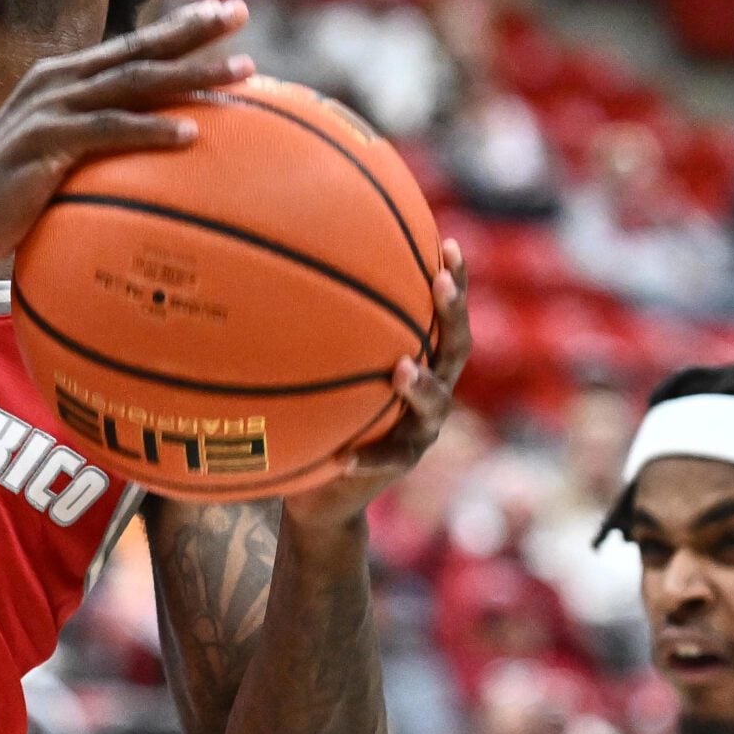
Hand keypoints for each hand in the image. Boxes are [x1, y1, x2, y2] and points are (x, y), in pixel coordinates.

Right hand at [0, 0, 253, 267]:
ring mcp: (49, 109)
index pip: (130, 45)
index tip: (226, 12)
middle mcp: (57, 82)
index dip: (178, 26)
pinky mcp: (44, 140)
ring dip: (190, 74)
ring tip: (240, 71)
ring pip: (133, 82)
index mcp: (62, 79)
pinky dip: (150, 129)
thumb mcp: (54, 155)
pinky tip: (190, 133)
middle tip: (241, 14)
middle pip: (139, 49)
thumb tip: (152, 156)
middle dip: (193, 30)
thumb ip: (94, 141)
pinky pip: (107, 130)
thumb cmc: (9, 197)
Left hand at [283, 239, 471, 530]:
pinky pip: (386, 460)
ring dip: (420, 386)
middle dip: (452, 315)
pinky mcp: (397, 466)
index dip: (454, 283)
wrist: (324, 489)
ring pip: (433, 406)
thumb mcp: (323, 368)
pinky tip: (345, 456)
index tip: (446, 244)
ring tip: (402, 368)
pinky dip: (367, 457)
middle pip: (455, 350)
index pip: (444, 316)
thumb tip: (278, 266)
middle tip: (440, 284)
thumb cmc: (322, 412)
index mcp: (421, 362)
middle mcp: (431, 393)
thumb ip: (317, 329)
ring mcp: (419, 431)